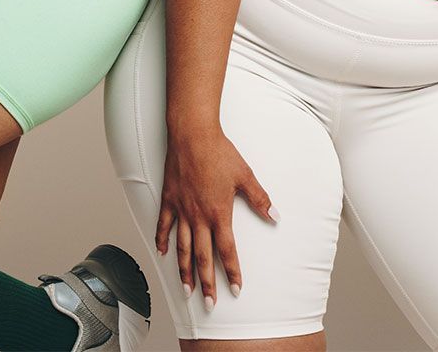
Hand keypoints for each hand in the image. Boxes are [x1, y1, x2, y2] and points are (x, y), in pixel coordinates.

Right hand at [155, 126, 275, 308]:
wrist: (192, 135)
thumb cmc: (220, 153)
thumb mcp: (246, 175)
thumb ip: (260, 199)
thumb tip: (275, 216)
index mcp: (219, 213)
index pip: (226, 250)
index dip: (232, 272)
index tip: (236, 289)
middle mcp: (198, 216)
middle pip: (202, 257)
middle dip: (207, 282)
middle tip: (208, 303)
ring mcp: (181, 209)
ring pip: (181, 247)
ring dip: (184, 270)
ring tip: (186, 289)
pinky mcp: (168, 199)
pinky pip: (163, 225)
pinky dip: (162, 239)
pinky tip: (162, 253)